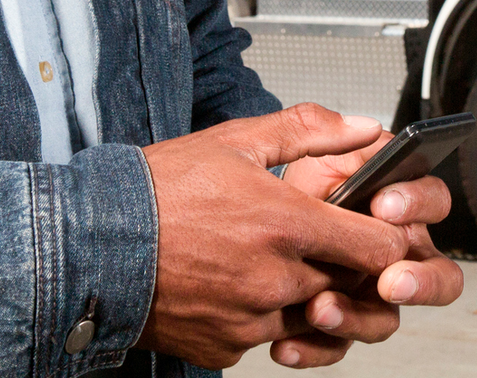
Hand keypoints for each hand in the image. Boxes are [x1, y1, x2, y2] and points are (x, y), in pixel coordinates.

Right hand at [136, 104, 414, 368]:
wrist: (92, 244)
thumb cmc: (157, 191)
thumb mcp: (236, 141)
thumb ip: (309, 131)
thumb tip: (362, 127)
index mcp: (286, 223)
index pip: (378, 247)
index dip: (385, 237)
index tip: (375, 226)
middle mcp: (275, 278)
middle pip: (347, 283)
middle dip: (341, 263)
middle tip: (312, 237)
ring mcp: (250, 321)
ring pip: (307, 312)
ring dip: (299, 289)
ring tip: (262, 255)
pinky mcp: (225, 348)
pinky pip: (264, 337)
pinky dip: (259, 315)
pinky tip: (232, 282)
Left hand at [273, 136, 464, 367]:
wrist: (226, 230)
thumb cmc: (275, 189)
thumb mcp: (294, 151)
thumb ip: (323, 131)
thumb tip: (363, 126)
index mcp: (395, 204)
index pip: (432, 201)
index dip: (415, 203)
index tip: (383, 207)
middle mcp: (393, 252)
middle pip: (438, 274)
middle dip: (421, 281)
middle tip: (389, 280)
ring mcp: (369, 292)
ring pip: (388, 317)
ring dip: (358, 317)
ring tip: (320, 309)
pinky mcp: (338, 323)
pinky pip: (340, 346)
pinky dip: (315, 349)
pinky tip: (288, 343)